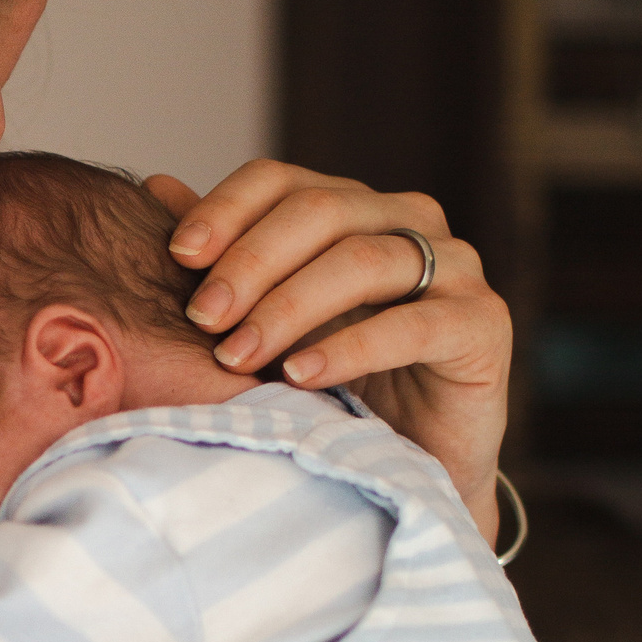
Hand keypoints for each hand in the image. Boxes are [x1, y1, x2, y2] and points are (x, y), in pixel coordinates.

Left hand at [145, 163, 510, 544]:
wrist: (415, 461)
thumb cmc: (338, 384)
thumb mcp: (271, 320)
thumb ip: (225, 258)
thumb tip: (158, 188)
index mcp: (354, 207)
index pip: (282, 180)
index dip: (227, 210)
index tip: (177, 256)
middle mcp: (408, 220)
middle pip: (320, 211)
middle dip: (251, 264)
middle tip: (202, 319)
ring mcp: (455, 267)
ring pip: (362, 261)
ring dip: (289, 308)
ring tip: (238, 356)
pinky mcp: (483, 323)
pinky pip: (411, 325)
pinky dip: (348, 348)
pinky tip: (300, 375)